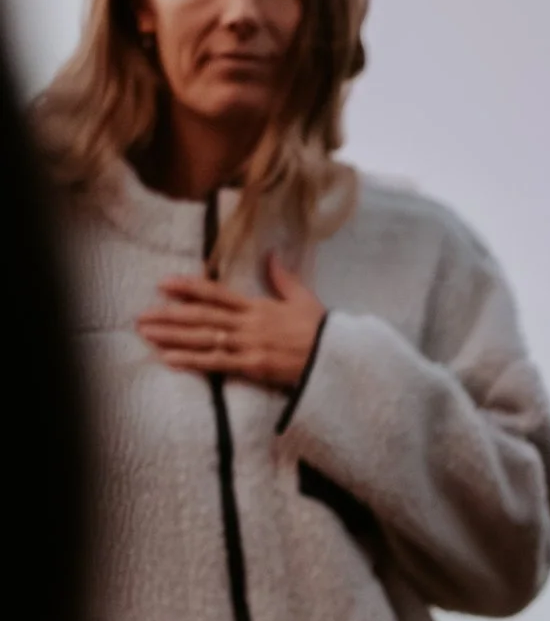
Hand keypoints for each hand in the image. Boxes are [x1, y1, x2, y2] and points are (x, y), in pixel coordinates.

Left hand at [136, 254, 326, 389]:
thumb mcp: (304, 298)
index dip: (189, 288)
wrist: (338, 357)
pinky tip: (169, 359)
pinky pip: (217, 362)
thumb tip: (271, 255)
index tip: (164, 284)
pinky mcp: (253, 366)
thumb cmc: (323, 331)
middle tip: (141, 316)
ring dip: (172, 336)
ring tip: (146, 334)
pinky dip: (192, 360)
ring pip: (203, 337)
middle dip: (168, 315)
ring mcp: (249, 344)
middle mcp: (248, 323)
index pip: (216, 293)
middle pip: (201, 316)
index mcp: (258, 305)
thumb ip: (283, 278)